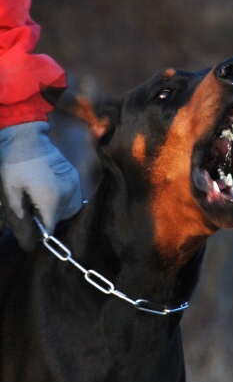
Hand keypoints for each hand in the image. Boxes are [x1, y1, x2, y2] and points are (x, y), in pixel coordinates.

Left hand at [0, 121, 82, 250]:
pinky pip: (71, 199)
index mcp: (52, 198)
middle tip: (27, 205)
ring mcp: (74, 184)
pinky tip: (45, 190)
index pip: (48, 230)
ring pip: (66, 212)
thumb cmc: (13, 163)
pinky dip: (59, 201)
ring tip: (36, 196)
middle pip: (58, 221)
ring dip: (52, 211)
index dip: (35, 232)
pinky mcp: (74, 178)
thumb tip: (29, 247)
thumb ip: (20, 223)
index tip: (24, 222)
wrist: (24, 134)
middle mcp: (69, 193)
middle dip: (43, 220)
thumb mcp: (10, 195)